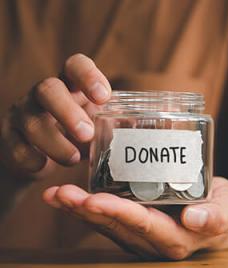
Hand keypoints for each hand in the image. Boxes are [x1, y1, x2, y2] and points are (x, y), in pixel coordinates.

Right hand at [0, 53, 110, 175]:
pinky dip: (32, 158)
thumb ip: (114, 121)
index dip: (88, 76)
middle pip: (47, 89)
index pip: (74, 65)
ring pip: (31, 121)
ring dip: (56, 142)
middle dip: (68, 112)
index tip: (104, 97)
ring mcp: (22, 114)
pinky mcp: (9, 138)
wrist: (37, 156)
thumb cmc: (76, 134)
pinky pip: (15, 146)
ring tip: (74, 159)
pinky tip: (45, 167)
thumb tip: (140, 124)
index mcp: (69, 86)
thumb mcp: (96, 123)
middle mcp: (43, 95)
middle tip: (87, 134)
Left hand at [42, 177, 227, 259]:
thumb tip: (194, 218)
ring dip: (79, 211)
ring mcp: (139, 236)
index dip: (120, 213)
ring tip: (55, 195)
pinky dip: (84, 208)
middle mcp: (152, 242)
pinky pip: (106, 219)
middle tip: (64, 195)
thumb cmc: (223, 209)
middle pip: (117, 227)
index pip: (145, 225)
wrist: (216, 214)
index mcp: (176, 240)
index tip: (96, 200)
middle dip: (88, 211)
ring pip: (106, 225)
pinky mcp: (131, 226)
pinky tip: (65, 197)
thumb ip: (218, 216)